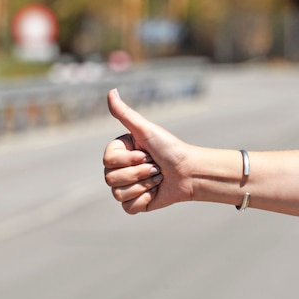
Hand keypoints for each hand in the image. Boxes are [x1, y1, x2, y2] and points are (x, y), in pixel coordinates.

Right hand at [103, 89, 193, 213]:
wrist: (190, 172)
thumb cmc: (170, 148)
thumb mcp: (146, 130)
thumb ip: (125, 113)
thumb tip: (111, 91)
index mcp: (119, 152)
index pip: (108, 161)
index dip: (129, 160)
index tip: (146, 154)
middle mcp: (120, 169)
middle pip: (110, 179)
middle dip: (139, 173)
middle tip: (155, 167)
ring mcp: (126, 187)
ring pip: (118, 194)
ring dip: (144, 185)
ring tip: (158, 178)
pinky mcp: (135, 204)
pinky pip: (128, 208)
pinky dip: (144, 200)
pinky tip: (155, 192)